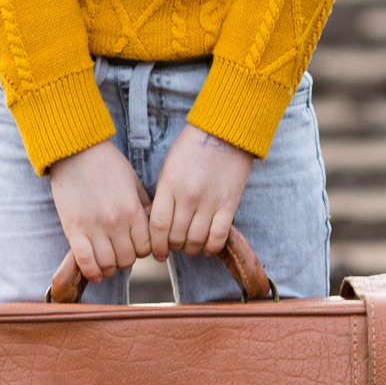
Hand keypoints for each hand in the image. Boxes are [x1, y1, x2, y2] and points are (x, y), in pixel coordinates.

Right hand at [48, 139, 151, 282]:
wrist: (76, 151)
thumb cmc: (107, 164)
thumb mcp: (133, 181)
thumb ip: (143, 205)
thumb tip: (151, 226)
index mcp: (133, 210)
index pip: (146, 247)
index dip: (142, 250)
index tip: (135, 245)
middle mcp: (116, 222)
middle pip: (128, 259)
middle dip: (126, 258)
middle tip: (120, 252)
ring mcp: (93, 227)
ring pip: (108, 264)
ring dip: (109, 267)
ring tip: (107, 261)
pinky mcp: (73, 229)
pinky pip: (84, 261)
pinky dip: (91, 272)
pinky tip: (94, 273)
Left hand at [149, 123, 252, 257]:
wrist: (224, 132)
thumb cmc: (191, 147)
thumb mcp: (168, 167)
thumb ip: (163, 194)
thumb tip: (157, 223)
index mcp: (169, 186)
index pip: (158, 226)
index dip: (156, 245)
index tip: (157, 252)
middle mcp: (188, 197)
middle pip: (176, 236)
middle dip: (173, 247)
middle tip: (174, 247)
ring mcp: (210, 201)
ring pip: (196, 240)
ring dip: (191, 249)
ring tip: (190, 247)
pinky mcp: (229, 203)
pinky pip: (219, 235)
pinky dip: (211, 247)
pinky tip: (207, 247)